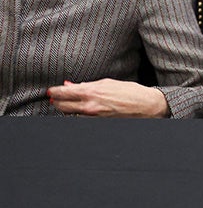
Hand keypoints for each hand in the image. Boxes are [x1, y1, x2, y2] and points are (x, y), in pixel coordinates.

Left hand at [48, 79, 169, 117]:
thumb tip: (70, 85)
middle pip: (61, 106)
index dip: (54, 91)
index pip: (63, 92)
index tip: (51, 91)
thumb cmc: (130, 92)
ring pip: (69, 115)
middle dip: (56, 101)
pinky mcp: (97, 124)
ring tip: (69, 104)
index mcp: (91, 92)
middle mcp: (89, 107)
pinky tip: (80, 111)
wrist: (146, 106)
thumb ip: (87, 85)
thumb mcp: (107, 83)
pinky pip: (80, 121)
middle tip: (56, 97)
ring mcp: (92, 118)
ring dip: (66, 109)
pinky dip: (77, 115)